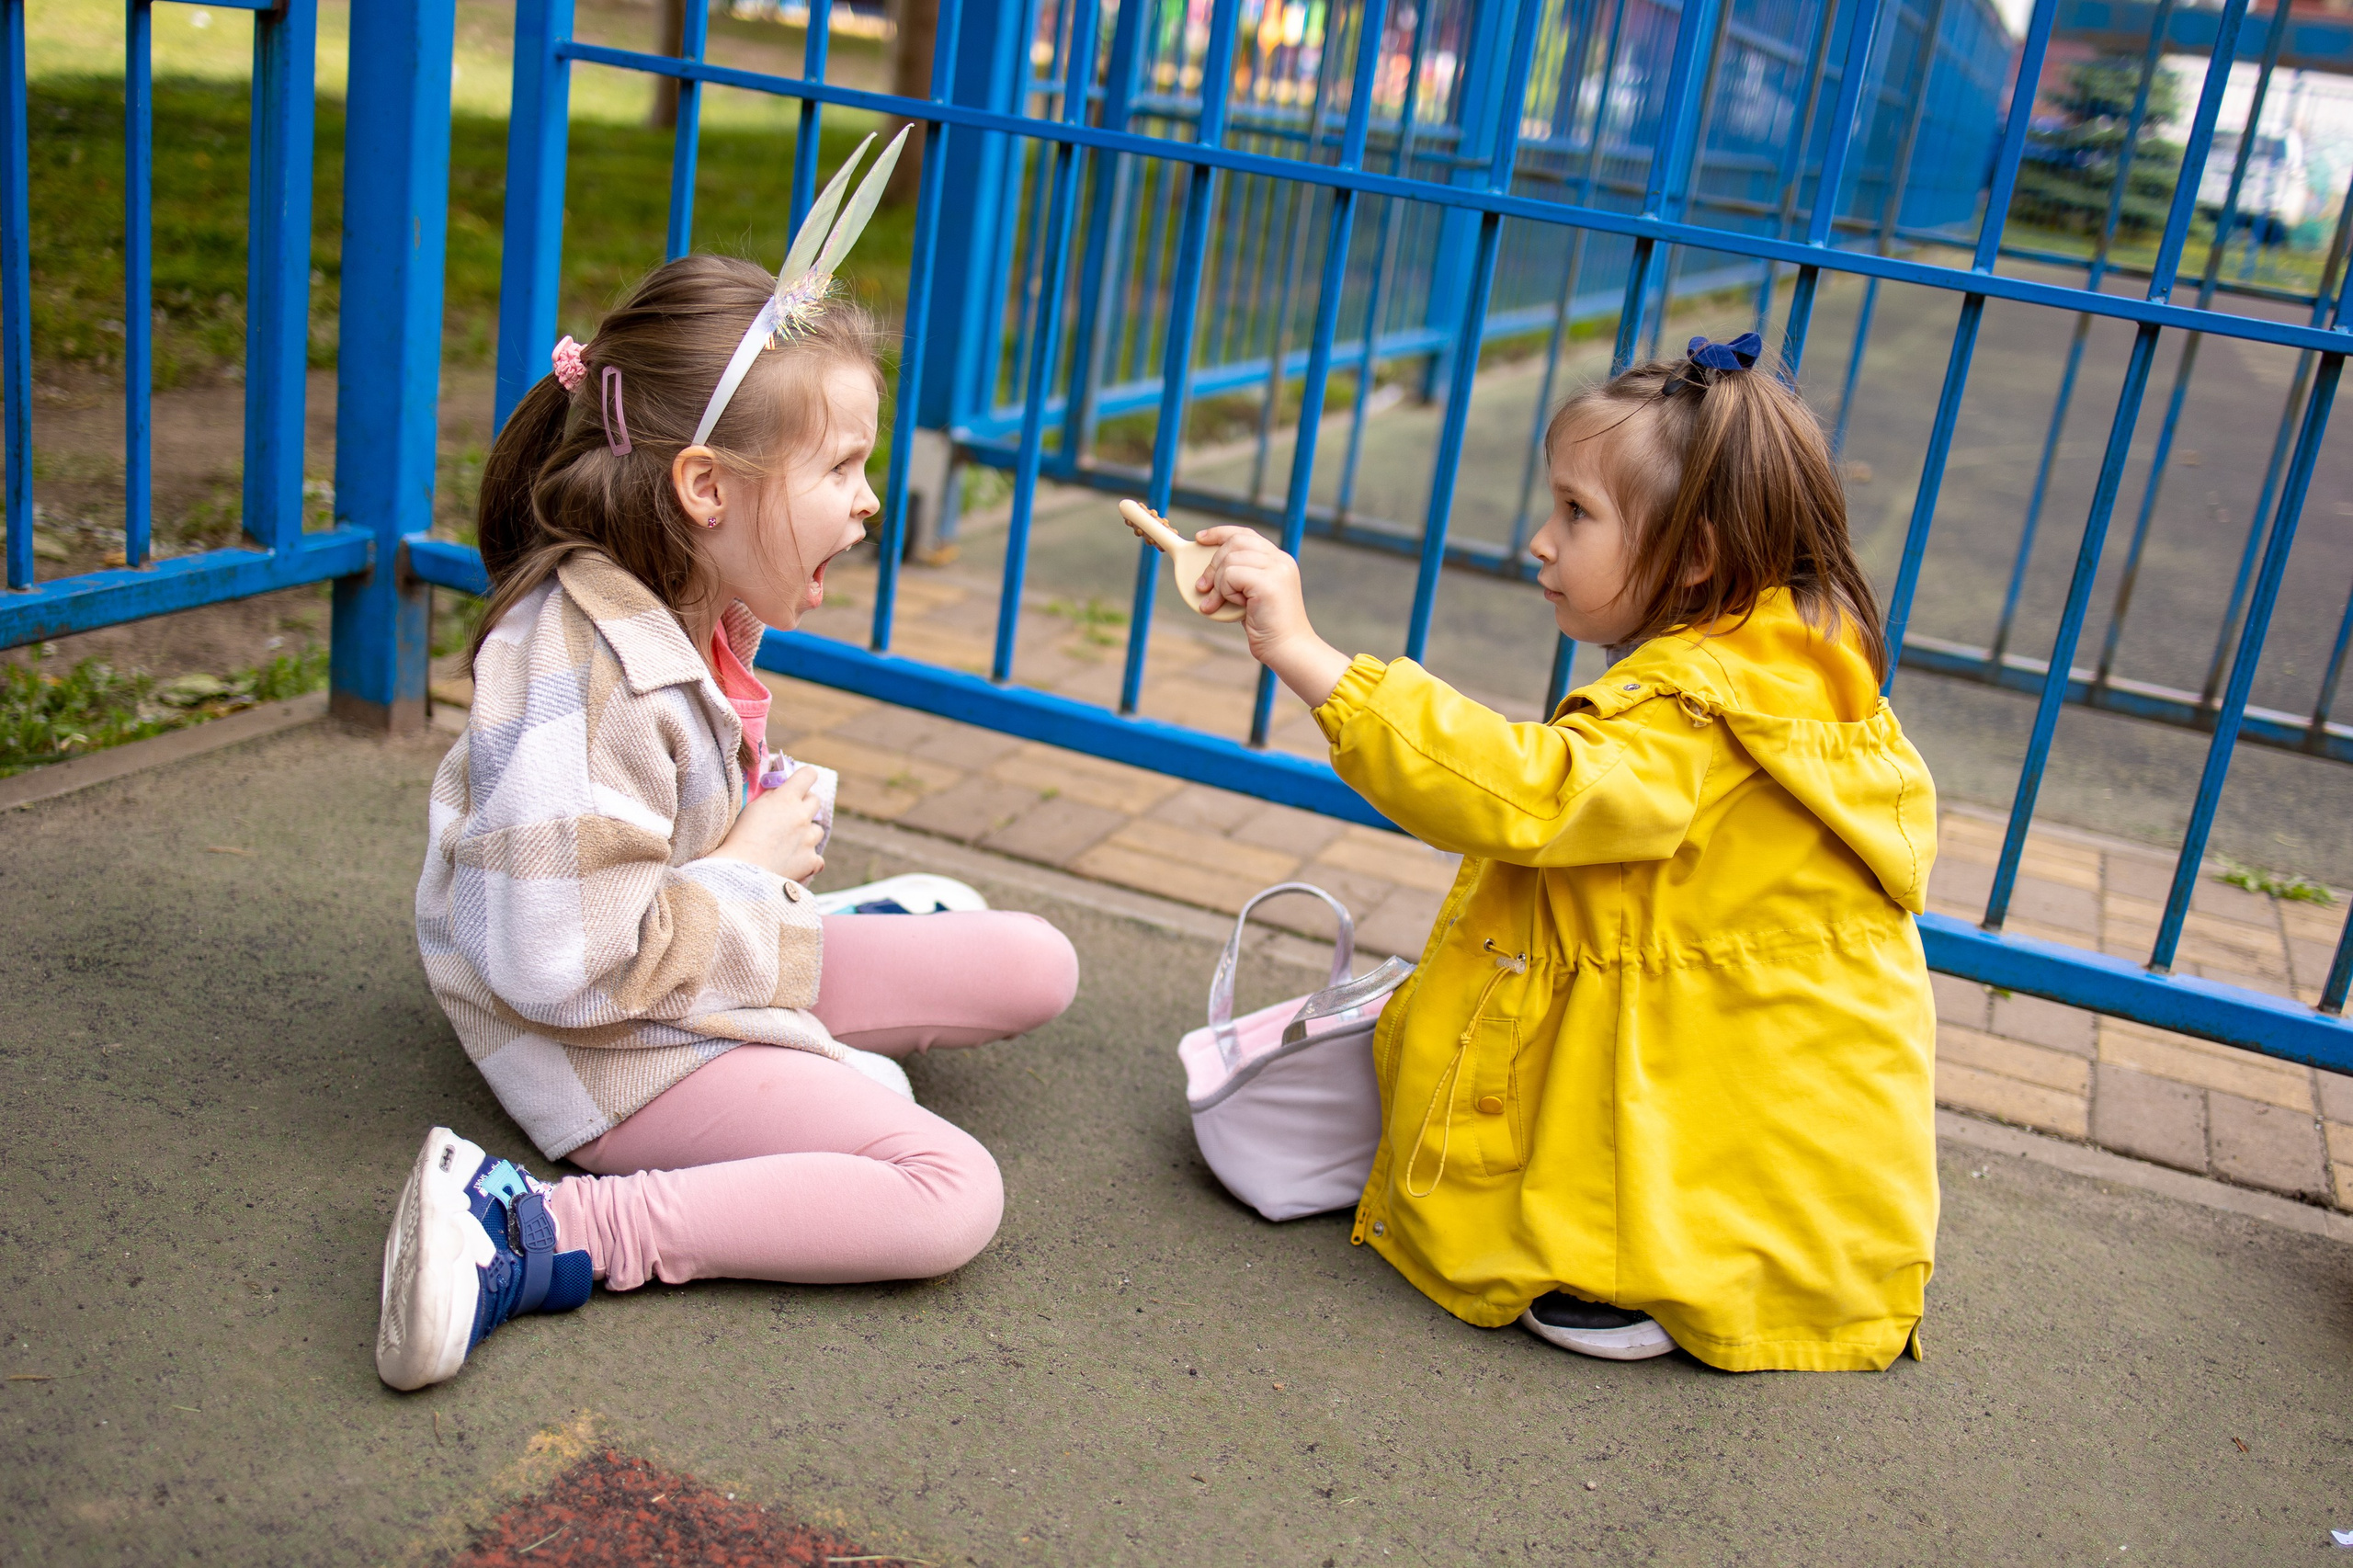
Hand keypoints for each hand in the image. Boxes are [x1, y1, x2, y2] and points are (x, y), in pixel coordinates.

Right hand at [710, 766, 825, 885]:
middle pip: (815, 801)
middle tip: (790, 815)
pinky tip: (794, 863)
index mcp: (786, 799)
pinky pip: (817, 858)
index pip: (808, 775)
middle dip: (805, 805)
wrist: (741, 872)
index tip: (800, 783)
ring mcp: (808, 839)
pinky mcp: (811, 860)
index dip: (805, 777)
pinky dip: (808, 860)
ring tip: (788, 844)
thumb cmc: (739, 838)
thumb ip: (770, 796)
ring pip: (817, 830)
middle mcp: (801, 816)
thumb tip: (780, 787)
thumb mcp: (751, 808)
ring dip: (807, 833)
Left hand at [1193, 526, 1352, 706]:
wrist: (1287, 649)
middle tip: (1202, 588)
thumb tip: (1207, 572)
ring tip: (1219, 604)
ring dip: (1218, 583)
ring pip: (1230, 559)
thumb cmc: (1267, 628)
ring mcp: (1277, 569)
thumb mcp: (1249, 596)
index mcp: (1278, 560)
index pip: (1245, 534)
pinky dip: (1225, 591)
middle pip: (1235, 542)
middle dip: (1212, 564)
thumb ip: (1237, 579)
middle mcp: (1280, 560)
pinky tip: (1236, 607)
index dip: (1220, 533)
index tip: (1200, 538)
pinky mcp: (1269, 582)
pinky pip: (1231, 575)